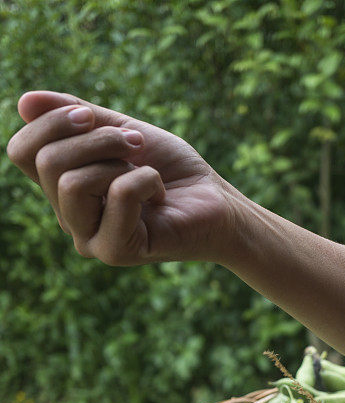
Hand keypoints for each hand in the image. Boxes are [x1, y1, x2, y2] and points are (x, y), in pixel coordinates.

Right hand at [6, 91, 234, 264]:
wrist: (216, 202)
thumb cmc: (172, 170)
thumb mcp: (123, 130)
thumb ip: (77, 116)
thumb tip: (24, 101)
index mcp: (63, 189)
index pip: (22, 152)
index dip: (52, 122)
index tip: (89, 114)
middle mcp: (69, 218)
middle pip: (46, 163)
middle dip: (96, 138)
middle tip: (135, 143)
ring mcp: (89, 239)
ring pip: (71, 183)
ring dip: (118, 161)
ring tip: (146, 169)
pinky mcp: (115, 252)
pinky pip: (116, 196)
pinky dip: (146, 180)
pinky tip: (160, 195)